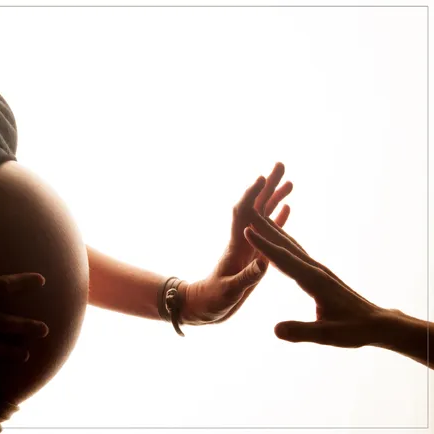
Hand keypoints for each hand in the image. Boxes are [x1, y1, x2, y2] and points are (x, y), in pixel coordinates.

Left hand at [181, 162, 292, 324]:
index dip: (251, 196)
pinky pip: (269, 232)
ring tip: (289, 181)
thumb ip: (246, 278)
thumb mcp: (229, 292)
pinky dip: (278, 218)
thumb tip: (264, 263)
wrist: (204, 308)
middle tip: (280, 165)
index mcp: (236, 247)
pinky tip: (287, 207)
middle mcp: (244, 241)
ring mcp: (250, 246)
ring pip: (263, 216)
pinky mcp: (255, 255)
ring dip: (274, 197)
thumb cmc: (212, 301)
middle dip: (266, 186)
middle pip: (255, 207)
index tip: (261, 178)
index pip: (243, 215)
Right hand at [243, 213, 389, 347]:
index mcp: (314, 280)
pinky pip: (294, 253)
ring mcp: (316, 269)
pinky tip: (275, 241)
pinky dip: (281, 242)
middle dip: (265, 227)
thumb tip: (275, 330)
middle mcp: (314, 269)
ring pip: (290, 245)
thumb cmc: (354, 330)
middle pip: (285, 244)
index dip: (264, 246)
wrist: (377, 323)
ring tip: (257, 218)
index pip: (284, 260)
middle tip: (246, 210)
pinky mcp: (317, 273)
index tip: (247, 230)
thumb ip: (301, 331)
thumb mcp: (328, 335)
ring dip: (272, 230)